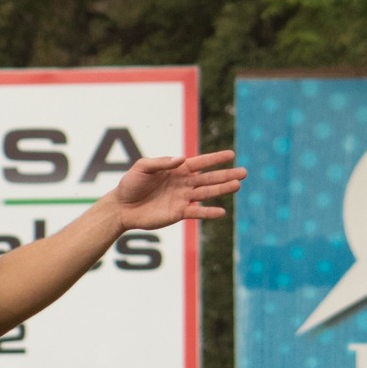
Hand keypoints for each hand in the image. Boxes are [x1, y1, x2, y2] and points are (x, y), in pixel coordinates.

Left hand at [104, 151, 242, 229]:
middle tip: (245, 172)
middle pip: (209, 178)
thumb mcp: (142, 168)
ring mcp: (182, 198)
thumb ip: (160, 162)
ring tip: (238, 185)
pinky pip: (196, 212)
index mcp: (176, 169)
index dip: (215, 158)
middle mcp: (183, 183)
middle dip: (227, 175)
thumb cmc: (130, 184)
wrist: (122, 207)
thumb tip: (181, 159)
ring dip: (222, 190)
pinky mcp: (178, 213)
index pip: (200, 162)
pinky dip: (208, 212)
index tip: (232, 154)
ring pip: (206, 193)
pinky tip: (222, 212)